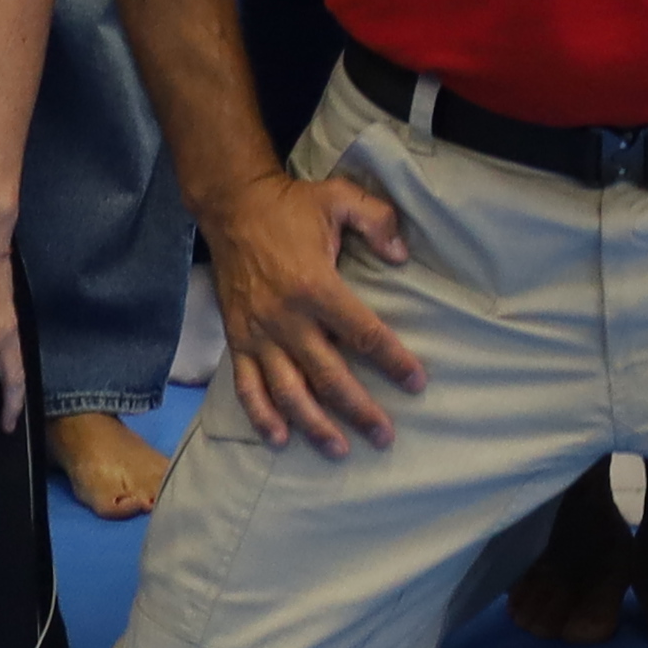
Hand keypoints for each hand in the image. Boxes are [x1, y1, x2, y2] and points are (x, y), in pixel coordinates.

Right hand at [204, 165, 424, 451]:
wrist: (231, 206)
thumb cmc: (290, 205)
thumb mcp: (340, 198)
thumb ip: (377, 220)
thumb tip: (403, 254)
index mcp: (316, 286)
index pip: (363, 333)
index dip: (393, 360)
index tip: (416, 382)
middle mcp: (287, 318)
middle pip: (329, 376)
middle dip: (359, 410)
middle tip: (384, 436)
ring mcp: (259, 333)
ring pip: (289, 391)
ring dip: (314, 424)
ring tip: (339, 450)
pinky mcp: (237, 339)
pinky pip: (247, 386)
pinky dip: (262, 415)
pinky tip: (279, 438)